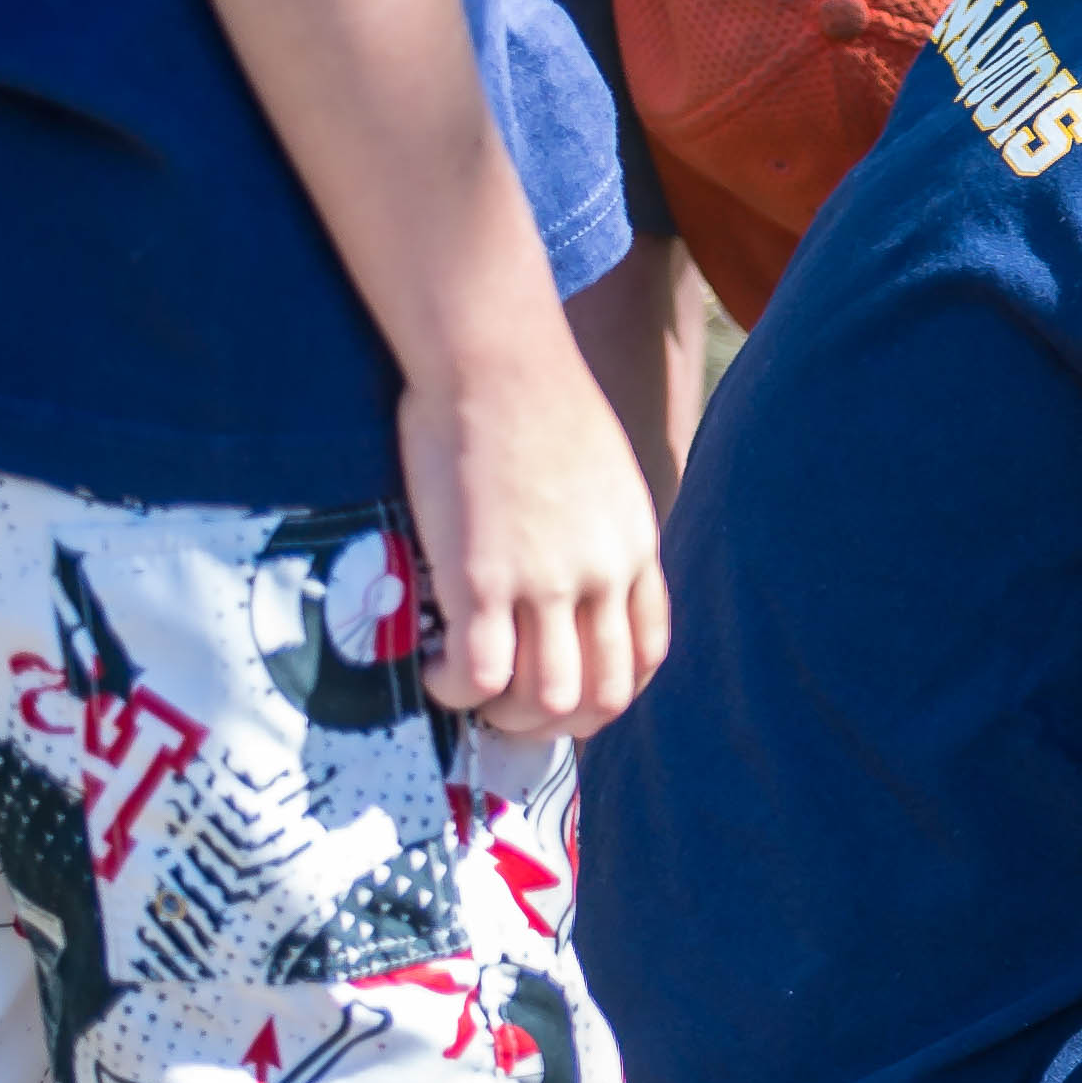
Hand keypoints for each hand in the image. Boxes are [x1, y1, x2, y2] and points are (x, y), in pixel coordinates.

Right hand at [396, 341, 671, 737]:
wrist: (495, 358)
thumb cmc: (534, 398)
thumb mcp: (603, 471)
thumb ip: (598, 527)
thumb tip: (570, 560)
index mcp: (634, 550)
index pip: (645, 655)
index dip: (609, 693)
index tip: (567, 695)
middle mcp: (602, 576)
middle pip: (604, 694)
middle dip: (559, 724)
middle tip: (509, 712)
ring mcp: (547, 581)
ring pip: (548, 699)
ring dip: (506, 717)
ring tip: (469, 696)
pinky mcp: (485, 577)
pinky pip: (481, 673)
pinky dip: (458, 692)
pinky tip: (436, 673)